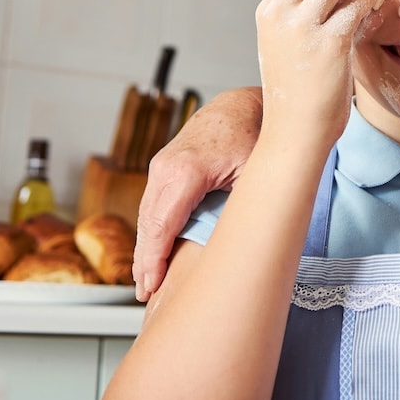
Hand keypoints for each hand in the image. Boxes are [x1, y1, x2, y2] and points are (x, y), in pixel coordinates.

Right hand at [133, 88, 262, 299]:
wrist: (240, 105)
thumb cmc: (252, 136)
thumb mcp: (254, 174)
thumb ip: (239, 208)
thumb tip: (234, 248)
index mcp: (186, 172)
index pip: (162, 226)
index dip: (155, 260)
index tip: (152, 286)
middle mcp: (165, 168)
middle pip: (148, 225)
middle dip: (144, 262)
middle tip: (145, 294)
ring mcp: (160, 166)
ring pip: (146, 216)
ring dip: (144, 249)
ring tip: (145, 282)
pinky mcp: (162, 168)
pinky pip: (152, 205)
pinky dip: (150, 231)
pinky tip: (151, 252)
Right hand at [255, 0, 375, 147]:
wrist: (295, 132)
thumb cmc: (295, 92)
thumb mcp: (283, 43)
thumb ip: (300, 13)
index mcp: (268, 11)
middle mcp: (281, 14)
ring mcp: (303, 28)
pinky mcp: (330, 44)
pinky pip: (357, 6)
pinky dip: (367, 5)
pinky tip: (370, 16)